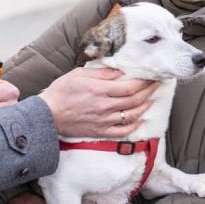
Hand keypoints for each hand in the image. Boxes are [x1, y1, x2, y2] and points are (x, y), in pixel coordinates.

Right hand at [38, 67, 157, 137]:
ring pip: (132, 115)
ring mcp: (104, 120)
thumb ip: (101, 73)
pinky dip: (134, 125)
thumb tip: (120, 72)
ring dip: (144, 107)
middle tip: (156, 85)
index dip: (144, 82)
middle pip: (134, 100)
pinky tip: (138, 119)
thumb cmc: (61, 92)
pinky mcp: (100, 131)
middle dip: (148, 92)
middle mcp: (105, 106)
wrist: (48, 116)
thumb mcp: (79, 74)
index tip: (151, 77)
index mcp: (99, 90)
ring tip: (150, 100)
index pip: (129, 86)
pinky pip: (122, 131)